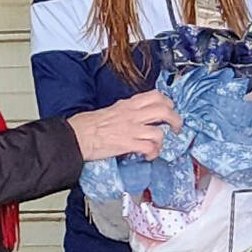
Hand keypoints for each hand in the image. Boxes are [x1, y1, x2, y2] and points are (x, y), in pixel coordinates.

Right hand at [67, 91, 181, 160]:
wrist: (75, 136)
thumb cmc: (87, 125)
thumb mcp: (110, 111)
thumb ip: (125, 112)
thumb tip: (134, 116)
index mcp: (127, 105)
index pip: (155, 96)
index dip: (168, 103)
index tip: (170, 110)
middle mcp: (132, 114)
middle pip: (164, 110)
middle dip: (176, 120)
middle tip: (176, 128)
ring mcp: (131, 129)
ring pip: (160, 130)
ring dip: (164, 140)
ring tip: (160, 146)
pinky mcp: (127, 144)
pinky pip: (149, 147)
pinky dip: (153, 153)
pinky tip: (149, 156)